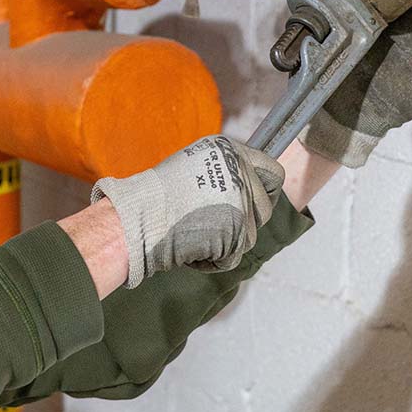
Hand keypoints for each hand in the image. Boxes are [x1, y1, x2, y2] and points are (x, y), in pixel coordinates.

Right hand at [91, 135, 284, 287]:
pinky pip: (232, 257)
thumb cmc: (153, 197)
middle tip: (211, 225)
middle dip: (242, 224)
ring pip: (248, 237)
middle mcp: (240, 171)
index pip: (273, 173)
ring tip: (192, 233)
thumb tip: (245, 189)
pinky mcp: (238, 231)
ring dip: (223, 243)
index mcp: (230, 151)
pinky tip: (189, 248)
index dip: (265, 193)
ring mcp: (242, 201)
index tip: (253, 206)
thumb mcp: (193, 167)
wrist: (138, 217)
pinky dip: (211, 261)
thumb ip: (223, 175)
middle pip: (264, 210)